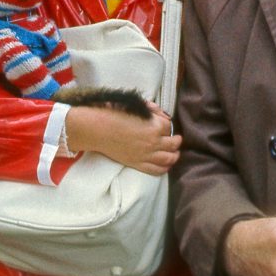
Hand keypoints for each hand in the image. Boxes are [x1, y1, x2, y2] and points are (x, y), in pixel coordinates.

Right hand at [65, 102, 180, 174]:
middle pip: (173, 144)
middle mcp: (154, 142)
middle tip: (176, 138)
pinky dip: (165, 167)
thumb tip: (160, 113)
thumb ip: (150, 109)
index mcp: (154, 126)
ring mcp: (146, 155)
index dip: (168, 124)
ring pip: (169, 159)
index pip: (169, 126)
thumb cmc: (114, 114)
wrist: (98, 129)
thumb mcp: (135, 106)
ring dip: (175, 155)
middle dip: (176, 140)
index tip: (165, 123)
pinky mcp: (138, 164)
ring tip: (175, 152)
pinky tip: (166, 164)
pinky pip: (157, 170)